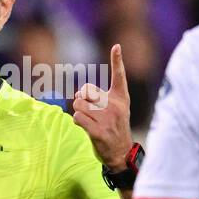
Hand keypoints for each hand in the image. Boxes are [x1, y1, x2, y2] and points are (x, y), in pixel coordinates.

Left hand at [72, 43, 132, 169]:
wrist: (121, 153)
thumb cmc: (115, 127)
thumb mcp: (116, 109)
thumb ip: (100, 97)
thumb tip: (77, 94)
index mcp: (121, 98)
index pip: (119, 76)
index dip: (117, 60)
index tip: (116, 46)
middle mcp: (115, 106)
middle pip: (85, 90)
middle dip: (81, 99)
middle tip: (88, 109)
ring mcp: (107, 119)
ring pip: (78, 104)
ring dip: (78, 111)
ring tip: (88, 120)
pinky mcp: (98, 132)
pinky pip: (77, 117)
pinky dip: (77, 121)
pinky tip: (86, 127)